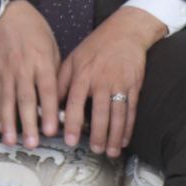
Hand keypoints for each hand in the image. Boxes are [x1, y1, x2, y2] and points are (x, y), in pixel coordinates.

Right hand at [0, 0, 60, 148]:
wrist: (8, 14)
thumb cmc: (35, 31)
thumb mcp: (52, 47)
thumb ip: (55, 73)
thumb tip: (60, 100)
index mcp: (42, 61)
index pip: (46, 89)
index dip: (48, 111)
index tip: (52, 130)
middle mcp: (23, 67)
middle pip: (25, 99)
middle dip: (28, 123)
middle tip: (32, 143)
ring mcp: (6, 70)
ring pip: (7, 100)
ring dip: (9, 123)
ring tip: (11, 141)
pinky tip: (1, 126)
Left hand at [57, 6, 165, 157]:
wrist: (125, 32)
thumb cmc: (95, 46)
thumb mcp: (73, 59)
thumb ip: (62, 80)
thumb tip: (50, 102)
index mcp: (83, 74)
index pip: (76, 103)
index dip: (73, 123)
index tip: (69, 141)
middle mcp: (101, 80)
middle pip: (99, 113)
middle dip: (97, 135)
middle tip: (94, 151)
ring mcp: (120, 84)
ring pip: (117, 115)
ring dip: (114, 136)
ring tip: (110, 153)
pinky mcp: (134, 86)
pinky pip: (131, 110)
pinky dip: (128, 127)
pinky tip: (124, 140)